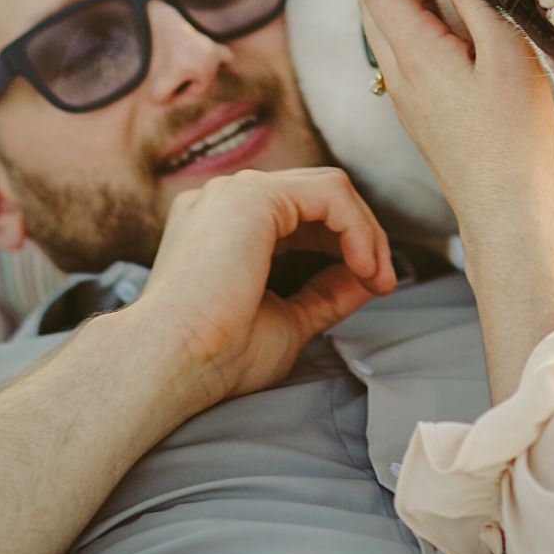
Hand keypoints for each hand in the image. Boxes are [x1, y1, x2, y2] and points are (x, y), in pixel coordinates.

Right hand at [132, 166, 395, 418]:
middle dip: (362, 236)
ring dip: (364, 232)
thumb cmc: (215, 356)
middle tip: (383, 282)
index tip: (370, 287)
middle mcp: (226, 200)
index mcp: (224, 226)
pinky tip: (362, 266)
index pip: (301, 216)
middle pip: (318, 197)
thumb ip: (324, 293)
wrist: (170, 364)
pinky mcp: (254, 195)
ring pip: (329, 189)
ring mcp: (236, 192)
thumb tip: (366, 277)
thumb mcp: (287, 320)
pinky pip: (330, 193)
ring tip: (377, 277)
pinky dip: (357, 228)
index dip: (344, 245)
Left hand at [359, 0, 553, 233]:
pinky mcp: (413, 108)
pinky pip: (397, 53)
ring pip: (381, 28)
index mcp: (412, 52)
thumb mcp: (507, 52)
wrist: (502, 205)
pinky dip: (415, 29)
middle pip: (370, 2)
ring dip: (407, 0)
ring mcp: (399, 93)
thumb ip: (474, 1)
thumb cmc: (512, 135)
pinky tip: (457, 36)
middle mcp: (394, 71)